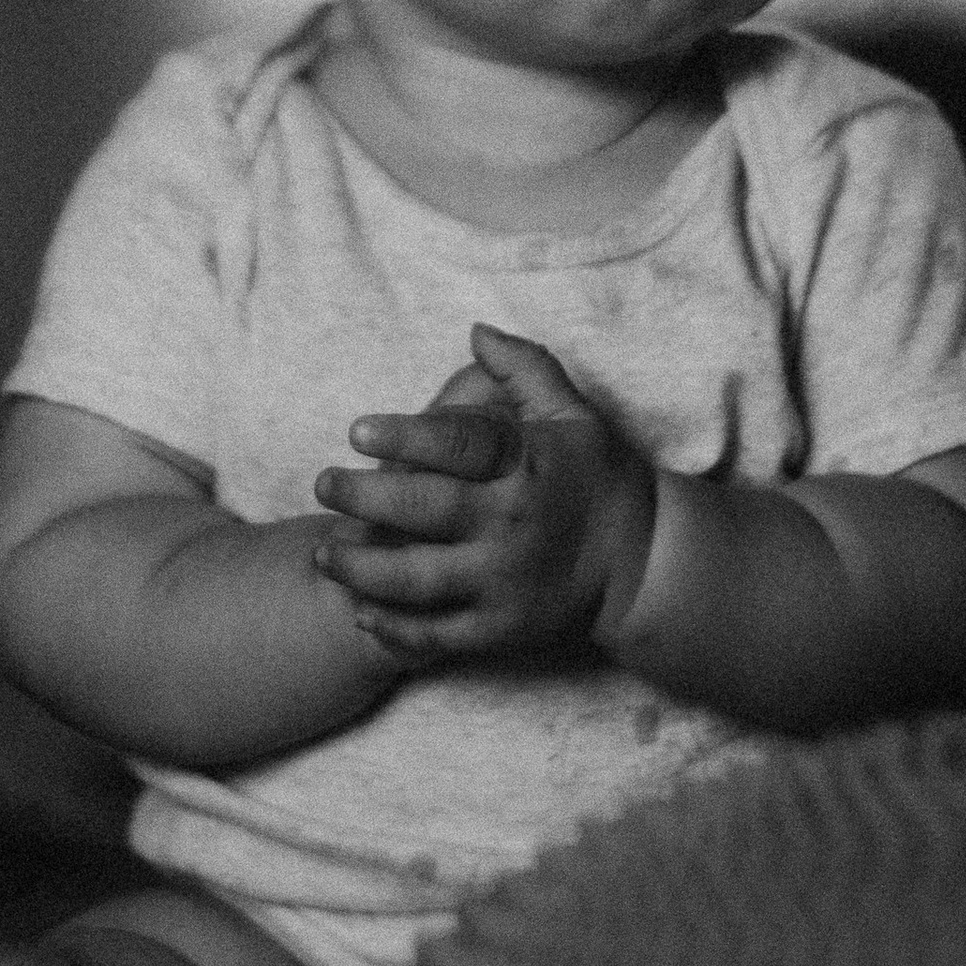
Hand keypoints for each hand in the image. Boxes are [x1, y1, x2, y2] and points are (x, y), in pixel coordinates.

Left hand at [312, 325, 656, 667]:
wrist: (642, 563)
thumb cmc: (598, 476)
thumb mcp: (573, 412)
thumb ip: (524, 368)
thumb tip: (474, 331)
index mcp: (527, 466)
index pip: (460, 446)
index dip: (404, 436)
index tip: (356, 430)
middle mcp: (512, 525)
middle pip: (425, 512)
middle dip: (365, 498)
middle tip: (323, 483)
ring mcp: (504, 583)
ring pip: (418, 581)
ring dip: (363, 568)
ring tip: (325, 551)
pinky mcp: (500, 629)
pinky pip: (436, 635)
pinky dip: (394, 629)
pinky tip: (360, 609)